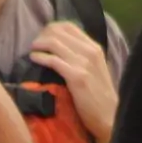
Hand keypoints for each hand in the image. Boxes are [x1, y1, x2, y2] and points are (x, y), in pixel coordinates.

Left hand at [26, 22, 117, 142]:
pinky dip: (40, 57)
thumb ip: (81, 56)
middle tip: (35, 45)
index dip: (51, 28)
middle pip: (58, 31)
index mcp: (94, 47)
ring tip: (32, 50)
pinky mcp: (76, 77)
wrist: (109, 116)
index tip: (42, 37)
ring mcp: (84, 63)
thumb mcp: (94, 69)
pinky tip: (34, 59)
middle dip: (42, 35)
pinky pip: (53, 60)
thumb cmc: (99, 96)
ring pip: (54, 42)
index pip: (69, 26)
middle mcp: (90, 51)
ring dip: (38, 44)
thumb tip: (60, 48)